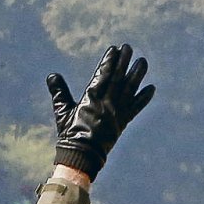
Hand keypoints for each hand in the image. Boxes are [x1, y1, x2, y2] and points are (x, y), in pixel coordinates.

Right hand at [47, 45, 153, 180]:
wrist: (83, 155)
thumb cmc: (70, 132)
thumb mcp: (62, 111)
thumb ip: (59, 92)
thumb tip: (52, 75)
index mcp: (92, 98)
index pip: (103, 75)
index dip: (109, 61)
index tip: (115, 49)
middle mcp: (107, 103)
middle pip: (118, 78)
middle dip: (124, 62)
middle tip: (129, 48)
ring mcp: (117, 112)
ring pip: (130, 90)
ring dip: (137, 75)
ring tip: (143, 61)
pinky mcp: (123, 122)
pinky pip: (136, 108)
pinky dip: (144, 98)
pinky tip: (152, 88)